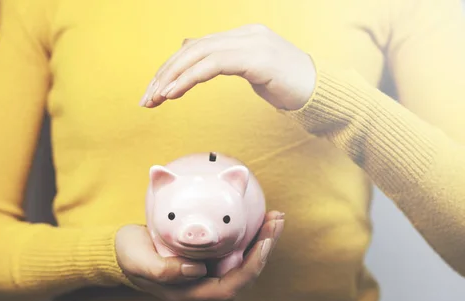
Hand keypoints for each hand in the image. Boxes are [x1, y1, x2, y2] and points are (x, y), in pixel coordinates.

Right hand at [115, 211, 284, 300]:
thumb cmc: (129, 255)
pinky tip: (258, 220)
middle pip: (244, 276)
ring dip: (262, 242)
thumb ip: (164, 271)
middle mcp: (203, 287)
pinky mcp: (207, 260)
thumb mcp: (139, 261)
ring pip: (243, 264)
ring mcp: (206, 275)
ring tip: (275, 217)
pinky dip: (249, 238)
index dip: (251, 267)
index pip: (230, 287)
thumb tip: (196, 271)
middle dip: (264, 249)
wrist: (123, 250)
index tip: (265, 241)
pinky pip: (235, 253)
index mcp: (189, 293)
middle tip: (277, 220)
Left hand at [139, 24, 315, 110]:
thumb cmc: (288, 87)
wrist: (321, 94)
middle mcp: (244, 34)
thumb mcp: (250, 71)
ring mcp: (251, 43)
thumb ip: (222, 60)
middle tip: (146, 98)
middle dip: (164, 74)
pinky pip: (214, 65)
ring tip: (155, 98)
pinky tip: (174, 93)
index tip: (153, 92)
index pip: (195, 48)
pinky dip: (189, 79)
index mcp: (242, 36)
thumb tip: (190, 49)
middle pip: (192, 50)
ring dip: (171, 78)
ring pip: (199, 55)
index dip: (170, 69)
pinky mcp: (257, 58)